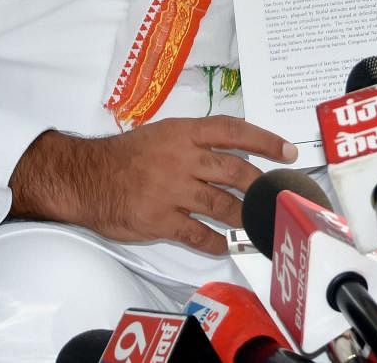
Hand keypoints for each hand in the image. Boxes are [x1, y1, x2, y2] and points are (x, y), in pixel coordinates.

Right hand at [9, 116, 296, 254]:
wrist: (88, 177)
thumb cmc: (127, 154)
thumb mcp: (163, 133)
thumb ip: (196, 140)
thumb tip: (233, 149)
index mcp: (184, 133)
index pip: (234, 131)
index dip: (265, 140)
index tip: (287, 152)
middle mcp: (183, 158)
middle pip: (235, 171)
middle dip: (260, 186)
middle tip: (276, 196)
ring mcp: (173, 190)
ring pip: (222, 205)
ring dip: (244, 217)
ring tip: (257, 224)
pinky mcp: (161, 220)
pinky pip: (198, 233)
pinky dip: (215, 241)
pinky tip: (224, 245)